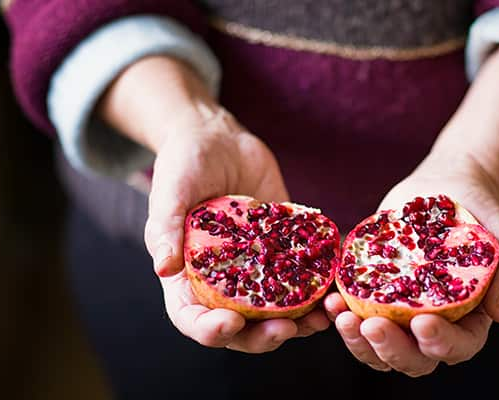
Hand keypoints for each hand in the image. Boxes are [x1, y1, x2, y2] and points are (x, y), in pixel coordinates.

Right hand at [99, 57, 329, 350]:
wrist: (219, 139)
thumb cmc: (183, 165)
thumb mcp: (170, 193)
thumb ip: (166, 228)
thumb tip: (164, 269)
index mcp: (188, 277)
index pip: (194, 318)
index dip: (211, 331)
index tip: (231, 324)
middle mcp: (224, 282)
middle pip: (242, 327)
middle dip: (263, 335)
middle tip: (285, 330)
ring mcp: (256, 269)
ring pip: (277, 310)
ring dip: (299, 321)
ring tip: (320, 320)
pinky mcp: (282, 250)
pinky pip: (301, 277)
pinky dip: (318, 287)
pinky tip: (335, 287)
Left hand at [325, 155, 498, 375]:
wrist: (446, 188)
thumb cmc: (479, 215)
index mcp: (468, 320)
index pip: (457, 346)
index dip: (440, 342)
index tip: (422, 321)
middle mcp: (432, 325)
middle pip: (412, 359)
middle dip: (390, 348)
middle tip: (372, 325)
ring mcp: (399, 314)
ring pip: (377, 348)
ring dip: (357, 340)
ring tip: (342, 316)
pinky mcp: (373, 295)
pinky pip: (355, 316)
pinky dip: (340, 313)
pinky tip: (331, 298)